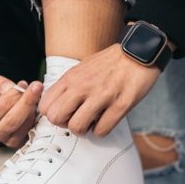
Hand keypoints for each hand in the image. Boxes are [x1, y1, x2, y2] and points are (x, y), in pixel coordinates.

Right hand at [0, 75, 43, 147]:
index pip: (2, 106)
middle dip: (27, 101)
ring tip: (38, 97)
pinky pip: (33, 132)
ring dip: (34, 110)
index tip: (24, 83)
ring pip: (25, 126)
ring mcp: (11, 141)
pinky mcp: (23, 144)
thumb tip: (11, 87)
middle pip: (13, 119)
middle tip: (38, 86)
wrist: (1, 117)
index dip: (14, 94)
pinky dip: (38, 119)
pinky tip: (40, 108)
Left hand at [38, 44, 159, 135]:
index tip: (64, 113)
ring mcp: (101, 96)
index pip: (45, 106)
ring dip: (84, 129)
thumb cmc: (111, 62)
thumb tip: (57, 103)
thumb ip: (68, 85)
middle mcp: (82, 87)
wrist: (139, 53)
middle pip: (56, 118)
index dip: (53, 114)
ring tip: (92, 121)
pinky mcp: (120, 105)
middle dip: (65, 124)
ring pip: (77, 127)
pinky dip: (102, 130)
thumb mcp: (82, 68)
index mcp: (71, 78)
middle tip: (77, 119)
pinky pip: (101, 130)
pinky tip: (106, 121)